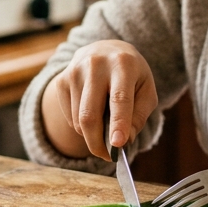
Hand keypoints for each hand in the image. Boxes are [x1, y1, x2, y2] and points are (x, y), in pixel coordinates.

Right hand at [41, 40, 158, 160]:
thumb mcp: (146, 89)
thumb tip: (124, 141)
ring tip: (105, 127)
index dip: (118, 123)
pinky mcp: (61, 81)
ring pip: (78, 120)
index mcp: (122, 63)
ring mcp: (74, 71)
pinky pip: (69, 117)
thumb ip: (139, 115)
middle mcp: (95, 64)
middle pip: (90, 114)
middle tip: (108, 157)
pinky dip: (82, 126)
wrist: (106, 49)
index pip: (119, 98)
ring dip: (92, 135)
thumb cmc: (131, 74)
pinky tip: (93, 113)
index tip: (118, 145)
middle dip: (98, 142)